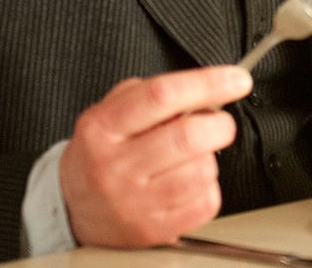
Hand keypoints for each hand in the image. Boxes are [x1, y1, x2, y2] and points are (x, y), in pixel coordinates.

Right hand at [60, 66, 252, 247]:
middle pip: (189, 136)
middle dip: (220, 124)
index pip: (162, 96)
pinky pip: (206, 202)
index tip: (237, 80)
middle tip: (220, 123)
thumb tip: (207, 89)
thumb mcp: (109, 111)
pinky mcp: (153, 230)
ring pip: (202, 170)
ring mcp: (133, 202)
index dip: (208, 83)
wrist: (74, 207)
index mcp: (102, 128)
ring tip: (191, 157)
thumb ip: (152, 93)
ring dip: (209, 157)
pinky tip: (188, 183)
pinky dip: (208, 187)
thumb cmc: (101, 153)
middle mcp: (114, 166)